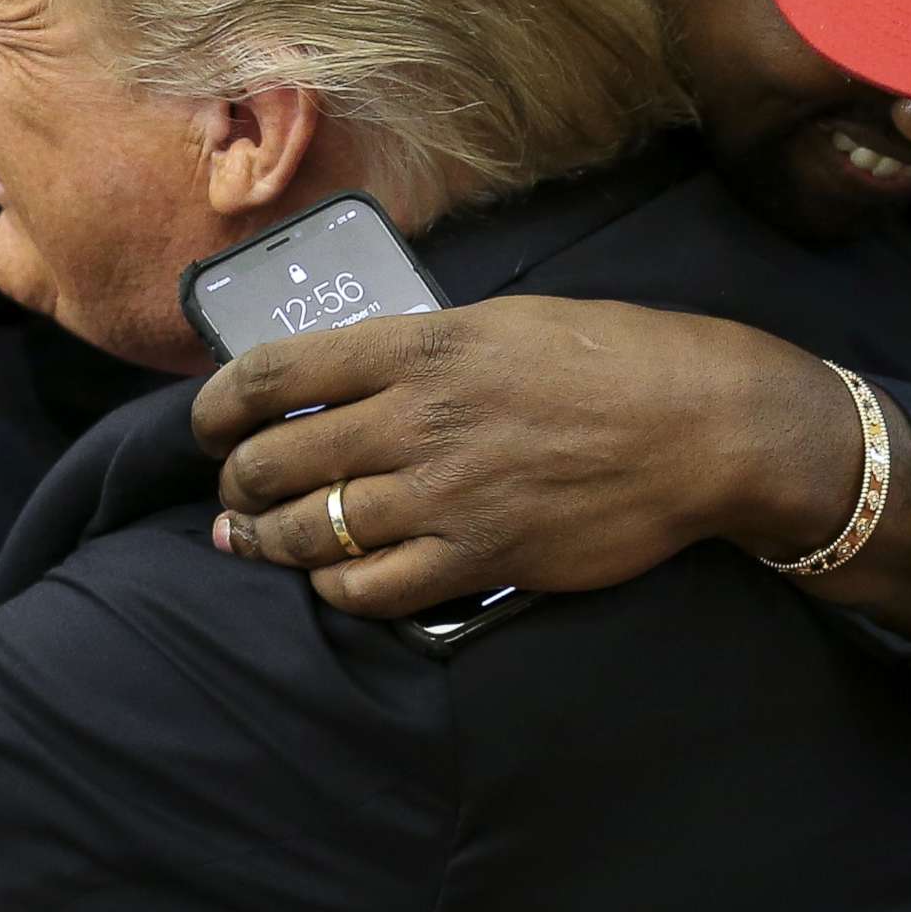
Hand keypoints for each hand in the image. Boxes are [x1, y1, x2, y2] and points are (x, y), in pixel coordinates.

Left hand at [189, 296, 854, 617]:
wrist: (702, 426)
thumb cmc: (616, 359)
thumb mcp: (506, 322)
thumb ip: (425, 350)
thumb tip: (360, 376)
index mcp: (419, 346)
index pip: (273, 373)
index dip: (217, 406)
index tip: (207, 425)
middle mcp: (416, 418)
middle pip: (276, 459)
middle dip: (236, 483)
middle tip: (233, 494)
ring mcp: (444, 494)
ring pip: (312, 530)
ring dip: (268, 541)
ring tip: (254, 542)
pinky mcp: (478, 558)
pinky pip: (371, 588)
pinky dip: (335, 588)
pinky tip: (333, 581)